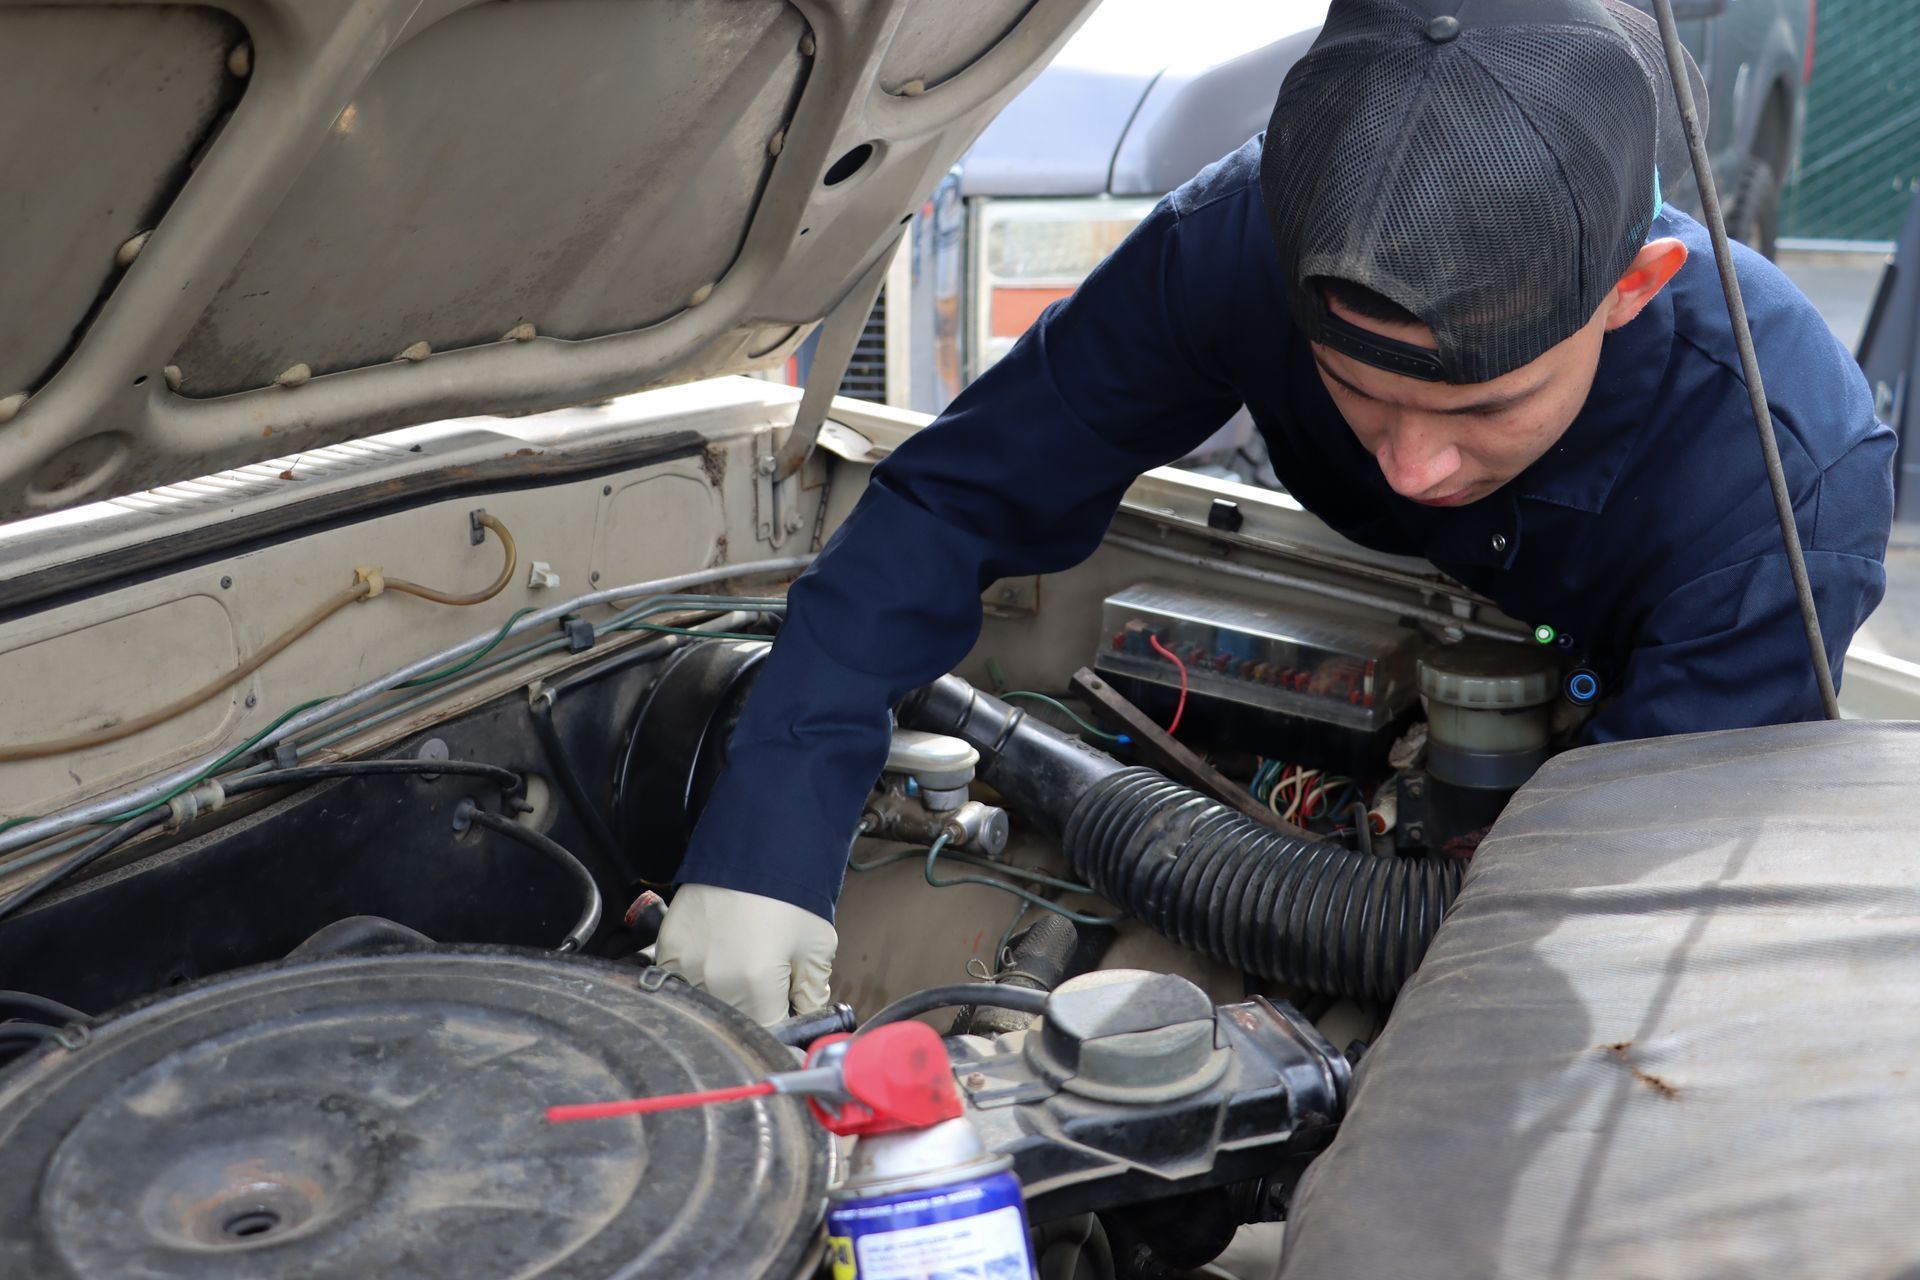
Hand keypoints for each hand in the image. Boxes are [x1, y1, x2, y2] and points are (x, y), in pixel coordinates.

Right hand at [652, 884, 836, 1023]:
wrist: (754, 848)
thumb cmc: (789, 896)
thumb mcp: (817, 948)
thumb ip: (812, 994)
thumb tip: (806, 1020)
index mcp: (756, 987)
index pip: (768, 1034)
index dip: (782, 1030)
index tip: (786, 1019)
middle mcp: (716, 983)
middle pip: (735, 1022)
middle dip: (756, 1011)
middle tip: (769, 982)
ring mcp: (686, 966)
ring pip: (706, 1004)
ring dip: (725, 996)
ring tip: (742, 961)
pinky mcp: (668, 949)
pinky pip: (680, 981)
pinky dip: (699, 977)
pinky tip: (719, 952)